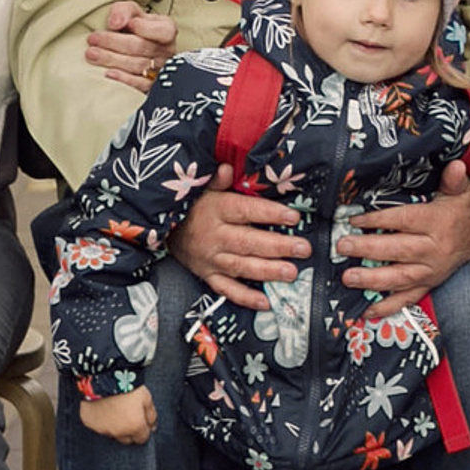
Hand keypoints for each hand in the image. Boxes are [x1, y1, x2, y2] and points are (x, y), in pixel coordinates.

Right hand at [79, 387, 157, 442]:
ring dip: (114, 426)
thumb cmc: (127, 385)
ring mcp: (102, 428)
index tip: (141, 421)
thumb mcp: (146, 397)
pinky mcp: (89, 422)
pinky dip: (100, 420)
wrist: (105, 375)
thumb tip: (152, 426)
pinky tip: (103, 408)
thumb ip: (151, 415)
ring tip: (115, 410)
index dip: (143, 430)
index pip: (142, 438)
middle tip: (128, 416)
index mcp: (134, 426)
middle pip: (127, 439)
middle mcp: (118, 432)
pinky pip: (96, 426)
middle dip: (129, 431)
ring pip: (111, 433)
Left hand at [85, 1, 178, 93]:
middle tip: (93, 39)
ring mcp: (159, 70)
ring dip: (112, 59)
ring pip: (138, 66)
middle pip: (141, 47)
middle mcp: (166, 51)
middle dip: (113, 42)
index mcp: (166, 31)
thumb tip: (115, 23)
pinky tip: (107, 74)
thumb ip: (123, 10)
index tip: (119, 24)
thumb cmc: (134, 28)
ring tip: (91, 54)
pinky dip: (123, 79)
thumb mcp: (130, 12)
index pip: (163, 31)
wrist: (132, 46)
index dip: (143, 28)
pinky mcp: (151, 86)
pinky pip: (139, 85)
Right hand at [177, 166, 306, 309]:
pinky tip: (266, 302)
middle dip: (278, 247)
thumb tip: (227, 167)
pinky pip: (227, 289)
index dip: (270, 213)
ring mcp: (211, 259)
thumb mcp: (203, 188)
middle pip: (248, 242)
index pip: (246, 211)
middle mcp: (214, 237)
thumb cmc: (193, 207)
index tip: (294, 216)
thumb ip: (218, 180)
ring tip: (291, 273)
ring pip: (241, 267)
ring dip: (268, 271)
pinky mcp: (208, 276)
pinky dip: (246, 298)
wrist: (165, 231)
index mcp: (216, 211)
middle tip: (303, 249)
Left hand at [336, 162, 469, 310]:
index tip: (354, 219)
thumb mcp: (461, 190)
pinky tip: (367, 310)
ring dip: (372, 280)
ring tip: (348, 278)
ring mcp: (431, 271)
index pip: (403, 221)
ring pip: (399, 278)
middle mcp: (433, 250)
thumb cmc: (465, 209)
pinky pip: (407, 298)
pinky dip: (387, 307)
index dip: (378, 220)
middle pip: (398, 251)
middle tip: (343, 246)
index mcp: (437, 223)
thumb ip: (454, 179)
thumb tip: (455, 165)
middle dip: (368, 249)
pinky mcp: (429, 284)